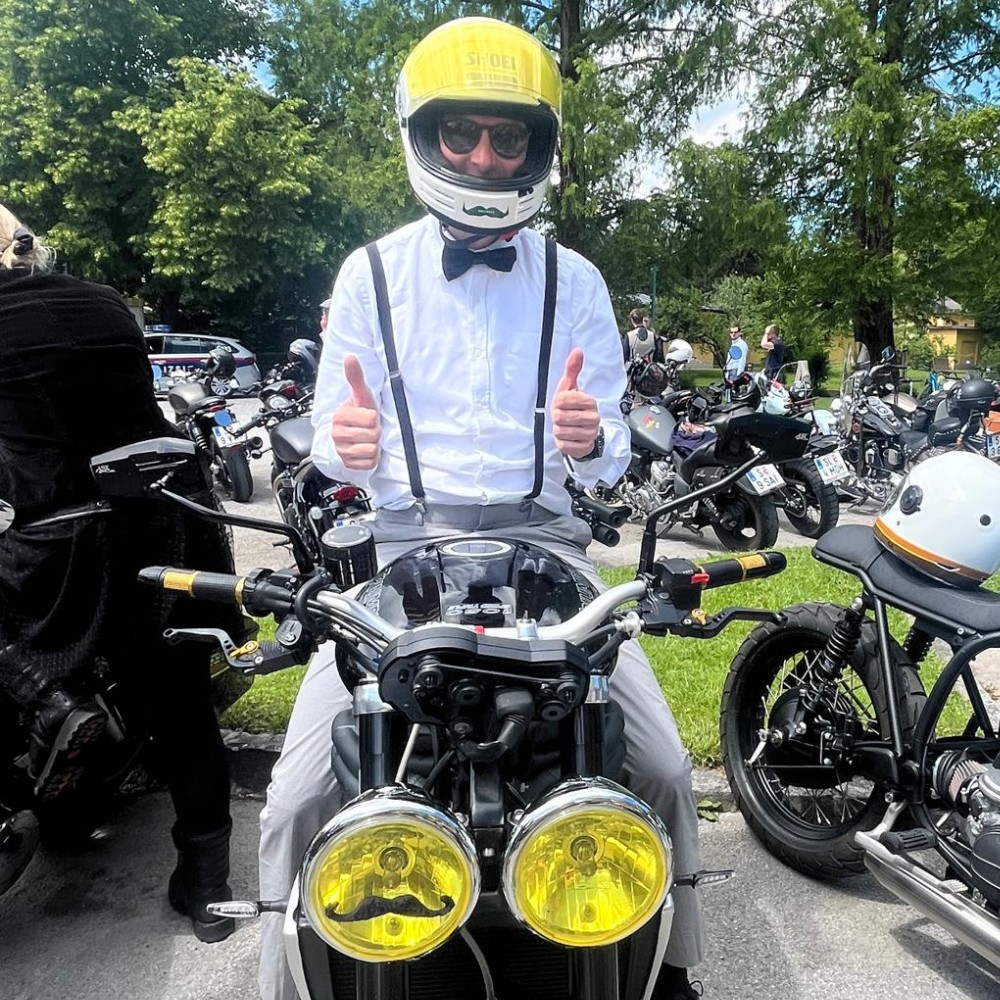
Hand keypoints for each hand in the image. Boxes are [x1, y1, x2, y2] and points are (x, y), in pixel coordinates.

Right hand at [331, 355, 380, 469]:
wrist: (353, 436)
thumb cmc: (360, 414)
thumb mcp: (361, 395)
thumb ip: (356, 377)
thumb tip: (350, 357)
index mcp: (339, 416)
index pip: (370, 418)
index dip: (373, 417)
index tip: (367, 416)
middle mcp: (337, 434)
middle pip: (372, 435)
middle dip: (375, 432)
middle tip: (368, 429)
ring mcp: (342, 450)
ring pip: (371, 450)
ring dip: (374, 446)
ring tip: (367, 439)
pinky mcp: (348, 464)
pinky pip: (369, 463)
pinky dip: (371, 458)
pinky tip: (366, 451)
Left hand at [551, 348, 600, 458]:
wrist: (580, 433)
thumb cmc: (572, 408)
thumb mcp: (570, 388)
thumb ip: (572, 369)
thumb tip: (577, 350)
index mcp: (590, 402)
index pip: (563, 399)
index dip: (557, 402)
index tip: (561, 404)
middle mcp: (593, 418)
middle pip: (560, 417)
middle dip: (557, 418)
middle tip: (562, 417)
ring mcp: (590, 434)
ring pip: (561, 431)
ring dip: (558, 430)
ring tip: (565, 427)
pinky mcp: (584, 448)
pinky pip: (563, 445)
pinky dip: (561, 442)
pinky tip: (567, 438)